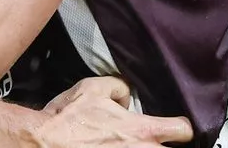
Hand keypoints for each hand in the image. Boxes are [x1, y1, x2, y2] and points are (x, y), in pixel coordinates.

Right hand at [25, 77, 193, 146]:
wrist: (44, 143)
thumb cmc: (67, 118)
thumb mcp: (92, 88)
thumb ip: (118, 86)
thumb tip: (126, 96)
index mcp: (142, 131)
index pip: (184, 130)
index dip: (182, 126)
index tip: (175, 126)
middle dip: (166, 144)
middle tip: (156, 138)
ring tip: (132, 142)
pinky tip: (114, 147)